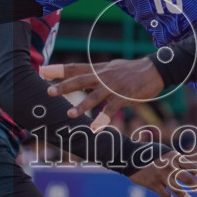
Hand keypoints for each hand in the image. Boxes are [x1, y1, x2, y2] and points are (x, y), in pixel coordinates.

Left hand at [41, 57, 165, 130]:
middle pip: (80, 80)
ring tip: (70, 115)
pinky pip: (111, 109)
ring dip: (82, 106)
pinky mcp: (124, 97)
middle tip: (48, 92)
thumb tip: (82, 76)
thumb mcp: (111, 68)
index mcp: (98, 69)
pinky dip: (103, 119)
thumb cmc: (132, 71)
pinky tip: (95, 128)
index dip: (58, 69)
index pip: (75, 68)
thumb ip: (96, 73)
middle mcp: (103, 76)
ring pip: (94, 96)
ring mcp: (113, 87)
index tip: (41, 71)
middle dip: (64, 86)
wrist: (155, 70)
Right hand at [129, 152, 196, 196]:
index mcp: (175, 158)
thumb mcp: (164, 151)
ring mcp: (162, 176)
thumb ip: (176, 160)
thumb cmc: (148, 153)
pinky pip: (165, 195)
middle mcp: (170, 167)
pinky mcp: (153, 184)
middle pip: (188, 180)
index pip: (192, 168)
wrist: (129, 155)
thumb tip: (188, 169)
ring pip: (178, 190)